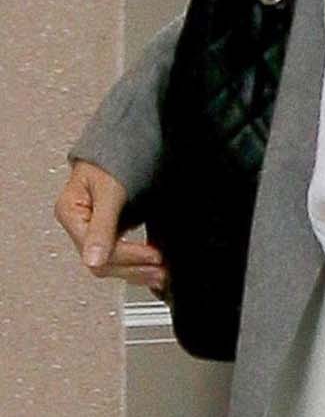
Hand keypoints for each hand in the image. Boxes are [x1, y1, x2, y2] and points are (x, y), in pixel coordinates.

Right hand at [54, 162, 168, 292]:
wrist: (121, 142)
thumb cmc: (111, 158)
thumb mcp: (110, 190)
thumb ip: (102, 226)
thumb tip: (92, 260)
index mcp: (70, 213)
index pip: (96, 249)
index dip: (127, 257)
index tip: (153, 257)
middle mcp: (79, 225)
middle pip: (102, 262)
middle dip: (133, 269)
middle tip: (161, 271)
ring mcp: (92, 231)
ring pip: (111, 264)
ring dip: (137, 271)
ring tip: (161, 274)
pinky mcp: (108, 232)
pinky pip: (119, 255)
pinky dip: (137, 263)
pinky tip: (152, 267)